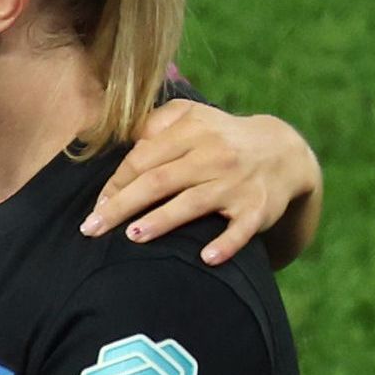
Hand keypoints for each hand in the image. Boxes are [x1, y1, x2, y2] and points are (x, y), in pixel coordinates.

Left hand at [89, 100, 317, 265]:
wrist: (283, 153)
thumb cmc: (219, 137)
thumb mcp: (192, 115)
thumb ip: (156, 122)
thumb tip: (122, 141)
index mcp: (193, 132)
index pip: (143, 159)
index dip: (116, 183)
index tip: (96, 205)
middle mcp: (215, 155)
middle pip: (159, 181)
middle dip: (122, 206)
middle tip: (91, 228)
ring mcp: (237, 183)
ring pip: (193, 202)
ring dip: (161, 221)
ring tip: (132, 237)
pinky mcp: (258, 207)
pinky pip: (241, 228)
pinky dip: (226, 244)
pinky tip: (206, 259)